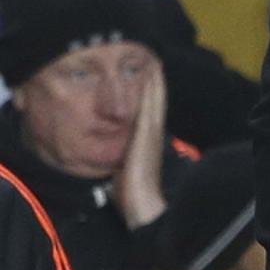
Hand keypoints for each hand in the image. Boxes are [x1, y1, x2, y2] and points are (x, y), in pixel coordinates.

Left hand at [112, 63, 167, 228]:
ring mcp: (151, 134)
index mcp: (147, 143)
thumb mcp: (123, 173)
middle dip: (155, 84)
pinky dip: (152, 92)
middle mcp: (152, 134)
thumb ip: (120, 163)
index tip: (149, 78)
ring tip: (155, 64)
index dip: (150, 96)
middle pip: (155, 103)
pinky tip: (151, 77)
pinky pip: (149, 108)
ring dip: (155, 82)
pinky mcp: (146, 135)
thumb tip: (113, 163)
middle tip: (156, 63)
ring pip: (154, 101)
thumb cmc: (131, 194)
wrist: (143, 205)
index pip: (149, 113)